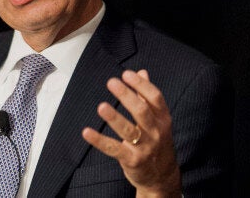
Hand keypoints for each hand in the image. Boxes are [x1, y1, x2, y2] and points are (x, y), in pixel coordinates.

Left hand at [82, 70, 181, 196]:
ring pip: (129, 131)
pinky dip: (99, 141)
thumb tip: (142, 72)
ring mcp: (145, 147)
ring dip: (114, 118)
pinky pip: (113, 149)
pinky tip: (86, 132)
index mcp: (162, 119)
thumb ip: (147, 96)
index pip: (155, 98)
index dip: (141, 85)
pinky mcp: (132, 160)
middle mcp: (156, 132)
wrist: (162, 176)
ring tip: (102, 107)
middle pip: (142, 111)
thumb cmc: (156, 142)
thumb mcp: (158, 119)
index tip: (126, 74)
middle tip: (112, 82)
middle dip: (126, 96)